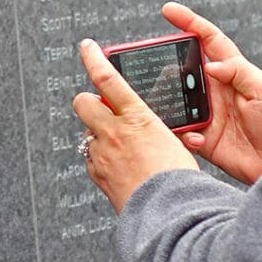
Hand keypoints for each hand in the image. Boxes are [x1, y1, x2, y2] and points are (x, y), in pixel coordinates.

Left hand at [73, 39, 198, 212]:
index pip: (107, 78)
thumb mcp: (175, 140)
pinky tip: (120, 166)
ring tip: (123, 146)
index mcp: (136, 117)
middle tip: (105, 108)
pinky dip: (102, 158)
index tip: (87, 47)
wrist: (168, 214)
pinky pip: (92, 158)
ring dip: (100, 134)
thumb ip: (157, 126)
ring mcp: (102, 155)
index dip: (93, 58)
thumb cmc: (178, 179)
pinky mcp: (98, 175)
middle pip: (83, 103)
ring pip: (88, 133)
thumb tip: (153, 123)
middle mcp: (113, 133)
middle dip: (90, 101)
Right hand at [162, 2, 261, 184]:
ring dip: (169, 100)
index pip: (209, 40)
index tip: (169, 11)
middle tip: (152, 65)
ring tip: (163, 101)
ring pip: (179, 100)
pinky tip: (194, 137)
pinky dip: (184, 134)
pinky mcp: (206, 138)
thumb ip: (238, 72)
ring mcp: (210, 114)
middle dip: (168, 66)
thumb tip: (210, 64)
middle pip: (186, 70)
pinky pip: (184, 132)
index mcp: (235, 72)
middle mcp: (219, 90)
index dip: (190, 23)